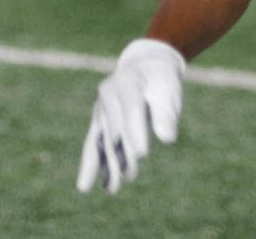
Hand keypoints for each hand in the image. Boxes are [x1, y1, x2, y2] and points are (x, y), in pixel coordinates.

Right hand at [77, 38, 184, 193]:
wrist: (144, 68)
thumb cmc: (160, 81)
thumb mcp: (169, 89)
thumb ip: (167, 113)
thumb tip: (167, 138)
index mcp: (127, 81)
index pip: (131, 109)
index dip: (136, 132)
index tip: (143, 155)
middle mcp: (107, 93)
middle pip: (115, 128)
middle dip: (122, 153)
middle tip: (130, 176)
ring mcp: (100, 108)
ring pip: (100, 139)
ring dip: (106, 164)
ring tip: (111, 188)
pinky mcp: (98, 120)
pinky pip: (93, 143)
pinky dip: (92, 163)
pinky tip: (86, 185)